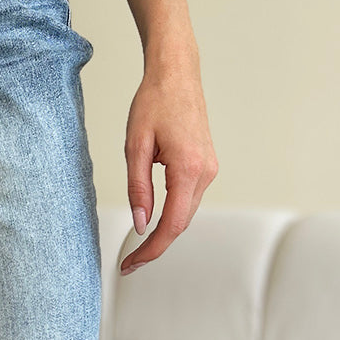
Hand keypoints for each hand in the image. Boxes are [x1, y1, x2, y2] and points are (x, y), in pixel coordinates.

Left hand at [119, 51, 217, 273]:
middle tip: (128, 263)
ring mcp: (210, 169)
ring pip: (186, 213)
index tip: (131, 265)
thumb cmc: (154, 103)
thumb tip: (141, 224)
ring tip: (138, 249)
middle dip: (155, 246)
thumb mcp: (135, 147)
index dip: (152, 250)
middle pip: (181, 224)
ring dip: (164, 232)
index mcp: (189, 169)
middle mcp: (206, 173)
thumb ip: (138, 188)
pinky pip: (189, 199)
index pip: (172, 225)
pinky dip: (172, 215)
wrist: (176, 74)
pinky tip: (154, 222)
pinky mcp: (207, 165)